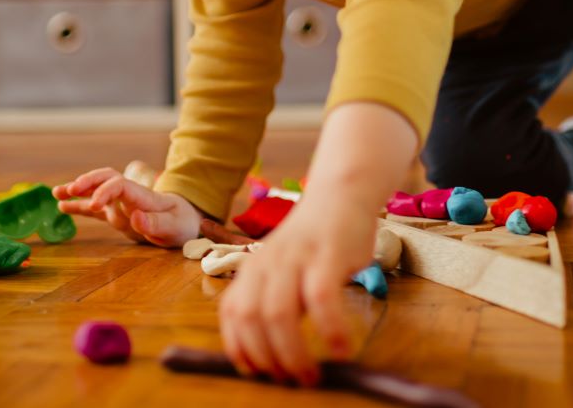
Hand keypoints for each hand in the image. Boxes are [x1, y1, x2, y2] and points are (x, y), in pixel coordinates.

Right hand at [52, 167, 200, 246]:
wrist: (187, 223)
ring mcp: (121, 203)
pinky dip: (79, 206)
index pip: (120, 185)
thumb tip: (134, 216)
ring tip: (57, 193)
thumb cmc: (182, 224)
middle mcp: (129, 195)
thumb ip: (155, 223)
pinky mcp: (116, 213)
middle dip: (88, 181)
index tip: (94, 205)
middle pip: (107, 177)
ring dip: (78, 189)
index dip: (104, 191)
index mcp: (143, 196)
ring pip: (97, 189)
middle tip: (70, 189)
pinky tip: (61, 207)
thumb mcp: (175, 227)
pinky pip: (94, 207)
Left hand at [218, 195, 375, 385]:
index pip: (231, 313)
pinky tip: (340, 348)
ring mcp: (297, 258)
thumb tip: (272, 351)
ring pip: (278, 313)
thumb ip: (274, 299)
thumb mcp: (284, 268)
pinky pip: (322, 299)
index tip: (256, 372)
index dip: (239, 348)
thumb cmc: (315, 240)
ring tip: (309, 374)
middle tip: (288, 379)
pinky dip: (329, 329)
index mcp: (253, 269)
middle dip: (266, 358)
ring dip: (292, 353)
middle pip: (250, 318)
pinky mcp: (328, 255)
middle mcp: (268, 263)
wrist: (341, 194)